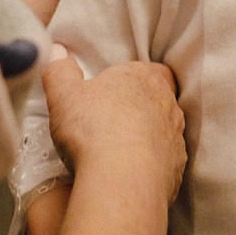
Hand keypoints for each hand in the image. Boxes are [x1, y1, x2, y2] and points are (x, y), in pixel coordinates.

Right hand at [41, 46, 187, 200]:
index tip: (113, 92)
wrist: (121, 183)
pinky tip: (128, 174)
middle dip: (139, 109)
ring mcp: (176, 138)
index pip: (151, 70)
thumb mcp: (64, 95)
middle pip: (158, 100)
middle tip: (111, 122)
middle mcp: (168, 104)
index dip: (134, 80)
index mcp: (144, 78)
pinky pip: (165, 162)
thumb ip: (60, 71)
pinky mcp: (177, 169)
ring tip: (117, 151)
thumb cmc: (92, 129)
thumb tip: (58, 52)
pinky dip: (150, 165)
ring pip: (163, 131)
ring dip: (145, 138)